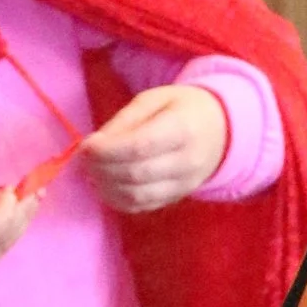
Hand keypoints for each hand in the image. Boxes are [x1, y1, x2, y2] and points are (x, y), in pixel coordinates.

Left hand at [80, 84, 227, 214]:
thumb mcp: (154, 100)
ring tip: (93, 171)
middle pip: (135, 174)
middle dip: (102, 168)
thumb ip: (124, 121)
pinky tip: (106, 185)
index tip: (86, 146)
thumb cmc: (182, 109)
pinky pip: (141, 207)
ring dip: (106, 187)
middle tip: (86, 158)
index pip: (140, 147)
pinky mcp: (176, 199)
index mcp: (183, 129)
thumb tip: (94, 145)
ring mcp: (183, 185)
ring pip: (136, 196)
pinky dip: (117, 200)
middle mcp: (186, 162)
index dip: (107, 150)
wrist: (220, 131)